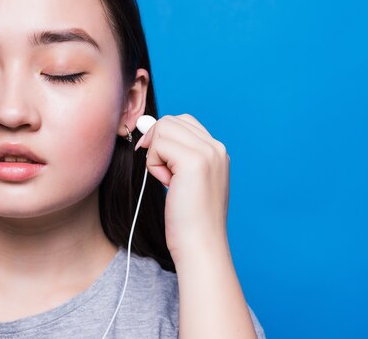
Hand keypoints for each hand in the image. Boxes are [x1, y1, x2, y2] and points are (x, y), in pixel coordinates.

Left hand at [134, 114, 230, 263]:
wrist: (200, 245)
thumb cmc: (190, 220)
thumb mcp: (187, 181)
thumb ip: (176, 155)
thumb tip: (149, 130)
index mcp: (218, 152)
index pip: (183, 123)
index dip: (163, 138)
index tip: (159, 163)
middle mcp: (216, 148)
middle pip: (172, 120)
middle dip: (157, 143)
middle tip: (161, 173)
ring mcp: (208, 153)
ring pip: (164, 128)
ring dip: (155, 154)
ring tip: (167, 180)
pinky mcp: (195, 161)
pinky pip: (159, 144)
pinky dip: (154, 163)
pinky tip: (167, 184)